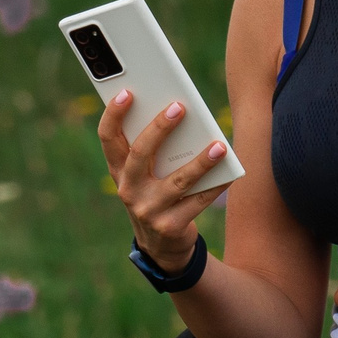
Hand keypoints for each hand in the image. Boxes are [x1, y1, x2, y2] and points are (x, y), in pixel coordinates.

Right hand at [96, 90, 228, 268]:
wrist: (161, 245)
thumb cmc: (155, 194)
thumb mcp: (144, 175)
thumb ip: (151, 148)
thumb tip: (178, 111)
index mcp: (118, 170)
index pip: (107, 138)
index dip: (113, 114)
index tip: (127, 92)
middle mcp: (128, 190)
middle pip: (141, 153)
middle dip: (160, 129)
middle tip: (179, 107)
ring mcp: (148, 210)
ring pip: (178, 180)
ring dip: (200, 162)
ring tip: (219, 145)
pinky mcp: (171, 226)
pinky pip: (198, 201)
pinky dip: (215, 185)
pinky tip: (229, 170)